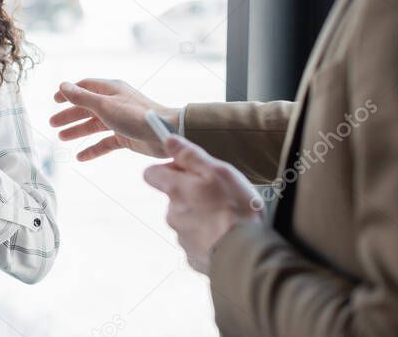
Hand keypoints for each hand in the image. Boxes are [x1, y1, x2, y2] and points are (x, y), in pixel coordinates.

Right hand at [49, 78, 177, 159]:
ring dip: (78, 131)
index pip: (85, 87)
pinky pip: (105, 143)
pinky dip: (93, 149)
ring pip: (94, 126)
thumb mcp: (104, 105)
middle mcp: (114, 103)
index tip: (54, 100)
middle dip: (70, 115)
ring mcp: (119, 121)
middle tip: (52, 124)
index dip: (69, 93)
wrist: (164, 133)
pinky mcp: (125, 137)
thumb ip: (82, 97)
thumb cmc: (136, 115)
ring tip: (62, 138)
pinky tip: (80, 157)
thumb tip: (62, 86)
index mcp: (110, 90)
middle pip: (87, 108)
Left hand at [143, 134, 264, 273]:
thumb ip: (190, 155)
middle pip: (174, 196)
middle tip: (219, 194)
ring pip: (187, 218)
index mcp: (176, 190)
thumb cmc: (234, 210)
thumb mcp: (217, 171)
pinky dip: (209, 235)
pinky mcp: (193, 257)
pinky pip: (198, 240)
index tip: (190, 170)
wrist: (246, 255)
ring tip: (228, 216)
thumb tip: (169, 141)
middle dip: (192, 193)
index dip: (169, 168)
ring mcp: (182, 237)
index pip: (151, 173)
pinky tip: (228, 234)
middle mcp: (172, 214)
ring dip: (203, 214)